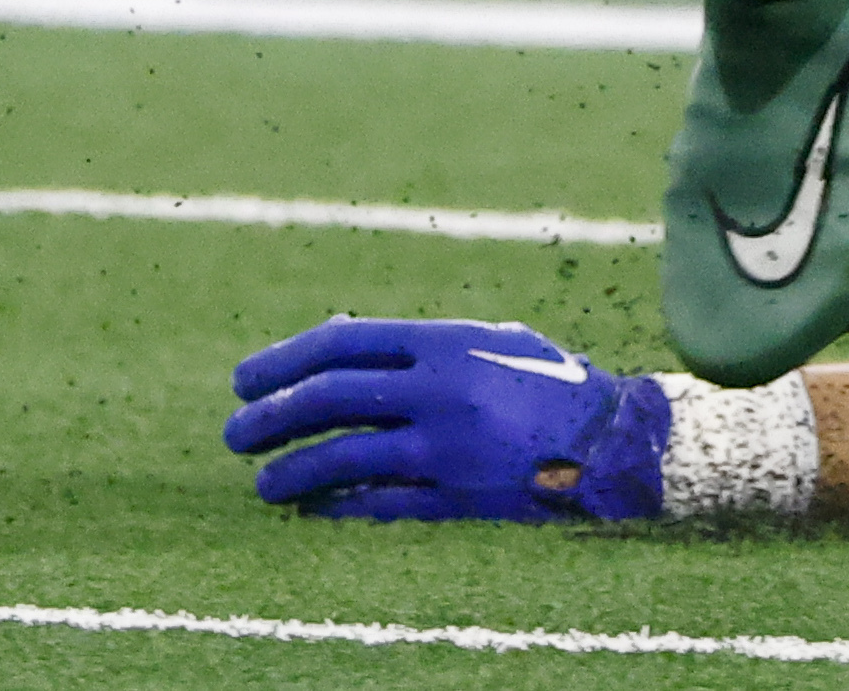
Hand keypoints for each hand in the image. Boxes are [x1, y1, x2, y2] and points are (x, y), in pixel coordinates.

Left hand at [224, 317, 671, 523]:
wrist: (612, 439)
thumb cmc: (545, 380)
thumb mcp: (488, 341)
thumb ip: (418, 345)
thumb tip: (335, 343)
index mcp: (445, 341)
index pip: (341, 344)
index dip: (283, 361)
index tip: (244, 381)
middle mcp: (440, 390)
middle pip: (330, 399)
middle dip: (271, 416)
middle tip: (236, 433)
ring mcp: (447, 446)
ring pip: (344, 458)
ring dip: (293, 470)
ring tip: (264, 483)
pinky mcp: (457, 497)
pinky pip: (380, 503)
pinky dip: (338, 505)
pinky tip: (312, 509)